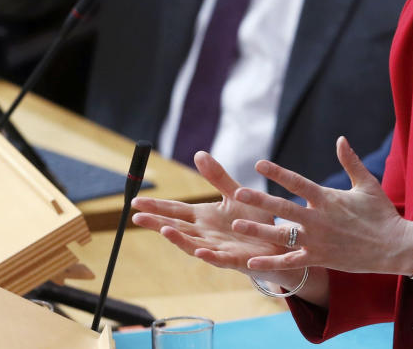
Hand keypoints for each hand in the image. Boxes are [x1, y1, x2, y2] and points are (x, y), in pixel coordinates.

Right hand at [131, 151, 305, 289]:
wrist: (278, 243)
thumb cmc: (253, 220)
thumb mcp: (234, 193)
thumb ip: (217, 177)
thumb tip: (199, 153)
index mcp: (203, 217)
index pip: (174, 210)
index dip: (155, 206)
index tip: (134, 201)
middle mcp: (206, 234)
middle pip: (177, 227)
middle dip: (157, 222)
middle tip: (137, 216)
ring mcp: (218, 248)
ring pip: (193, 244)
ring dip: (179, 239)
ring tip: (164, 230)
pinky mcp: (235, 259)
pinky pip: (220, 258)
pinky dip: (208, 255)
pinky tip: (199, 251)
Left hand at [231, 137, 412, 276]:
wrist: (395, 246)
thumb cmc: (382, 213)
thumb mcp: (367, 184)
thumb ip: (351, 161)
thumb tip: (341, 139)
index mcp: (328, 198)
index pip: (297, 182)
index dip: (277, 172)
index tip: (259, 164)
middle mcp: (319, 219)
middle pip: (283, 207)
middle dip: (259, 199)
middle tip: (238, 192)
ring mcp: (318, 241)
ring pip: (282, 234)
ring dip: (258, 229)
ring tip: (237, 224)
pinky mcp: (320, 258)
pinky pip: (291, 261)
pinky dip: (271, 262)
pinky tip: (252, 261)